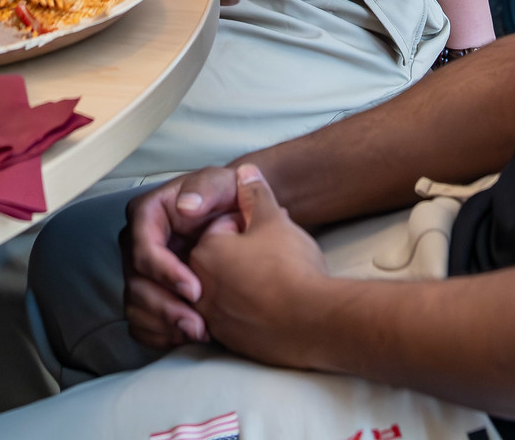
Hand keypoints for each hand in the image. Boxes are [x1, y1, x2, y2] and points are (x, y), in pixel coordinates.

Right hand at [122, 165, 244, 347]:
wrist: (235, 216)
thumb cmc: (225, 196)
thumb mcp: (220, 182)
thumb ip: (205, 188)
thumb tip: (186, 206)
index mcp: (147, 214)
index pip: (142, 247)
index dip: (165, 271)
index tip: (195, 289)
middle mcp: (137, 244)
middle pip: (135, 283)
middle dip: (165, 307)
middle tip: (198, 324)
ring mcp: (140, 272)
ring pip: (136, 307)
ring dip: (164, 325)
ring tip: (198, 333)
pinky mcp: (149, 294)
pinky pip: (141, 323)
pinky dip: (160, 335)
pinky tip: (186, 338)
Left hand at [190, 166, 331, 366]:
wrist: (314, 321)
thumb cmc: (291, 269)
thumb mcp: (274, 220)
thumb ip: (255, 194)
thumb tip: (245, 172)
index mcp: (205, 253)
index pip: (222, 227)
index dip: (251, 226)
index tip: (270, 233)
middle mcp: (200, 288)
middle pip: (221, 259)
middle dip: (244, 252)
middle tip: (274, 254)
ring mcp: (214, 318)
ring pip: (228, 289)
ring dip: (246, 281)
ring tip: (277, 281)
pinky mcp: (232, 342)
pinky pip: (237, 318)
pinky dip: (251, 310)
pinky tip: (275, 306)